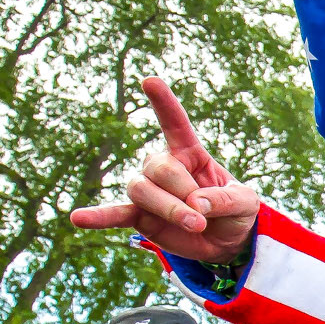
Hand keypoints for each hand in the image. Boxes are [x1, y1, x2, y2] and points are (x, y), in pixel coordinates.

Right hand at [69, 78, 260, 263]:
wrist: (225, 242)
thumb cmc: (234, 212)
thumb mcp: (246, 203)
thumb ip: (226, 200)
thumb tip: (195, 204)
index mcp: (190, 153)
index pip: (174, 123)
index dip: (163, 103)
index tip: (150, 81)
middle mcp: (164, 166)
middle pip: (158, 166)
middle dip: (181, 191)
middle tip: (203, 214)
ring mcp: (149, 189)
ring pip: (141, 188)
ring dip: (167, 207)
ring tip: (194, 225)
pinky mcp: (139, 215)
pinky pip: (115, 213)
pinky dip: (99, 217)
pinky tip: (78, 219)